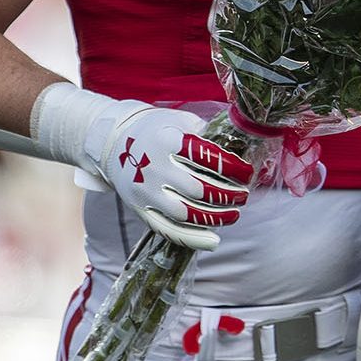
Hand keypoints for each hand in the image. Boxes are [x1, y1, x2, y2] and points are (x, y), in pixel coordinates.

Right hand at [81, 104, 252, 251]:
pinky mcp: (140, 209)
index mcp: (168, 141)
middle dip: (228, 195)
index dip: (233, 168)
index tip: (247, 173)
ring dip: (216, 217)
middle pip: (199, 188)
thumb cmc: (156, 130)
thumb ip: (206, 133)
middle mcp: (155, 167)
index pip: (208, 158)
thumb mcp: (179, 120)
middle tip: (243, 195)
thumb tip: (240, 146)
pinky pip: (168, 230)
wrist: (113, 142)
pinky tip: (213, 240)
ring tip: (234, 214)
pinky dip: (193, 239)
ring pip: (186, 213)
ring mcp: (146, 191)